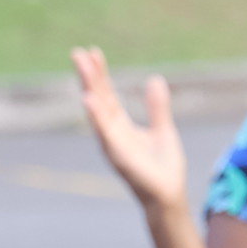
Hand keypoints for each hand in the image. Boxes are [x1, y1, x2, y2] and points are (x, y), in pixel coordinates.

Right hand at [72, 46, 186, 211]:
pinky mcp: (118, 156)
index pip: (107, 95)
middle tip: (78, 52)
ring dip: (89, 89)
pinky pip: (105, 133)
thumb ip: (157, 107)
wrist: (168, 196)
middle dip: (89, 76)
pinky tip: (89, 100)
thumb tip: (154, 79)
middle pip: (98, 99)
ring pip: (98, 112)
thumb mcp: (162, 130)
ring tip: (82, 67)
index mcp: (121, 126)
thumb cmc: (163, 167)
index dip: (100, 74)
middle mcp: (112, 133)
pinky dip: (97, 117)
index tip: (93, 52)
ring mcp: (113, 144)